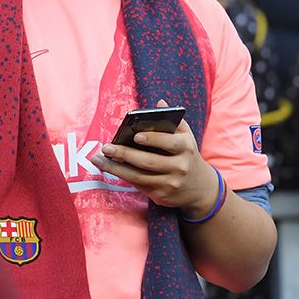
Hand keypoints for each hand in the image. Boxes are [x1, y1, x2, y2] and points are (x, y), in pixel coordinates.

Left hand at [89, 100, 219, 218]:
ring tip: (98, 159)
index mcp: (186, 148)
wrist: (200, 187)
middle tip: (106, 147)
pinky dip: (122, 176)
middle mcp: (179, 167)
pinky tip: (109, 168)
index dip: (153, 139)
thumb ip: (173, 120)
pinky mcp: (161, 196)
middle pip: (148, 161)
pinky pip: (138, 185)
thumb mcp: (186, 137)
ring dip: (115, 169)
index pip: (169, 142)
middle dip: (125, 154)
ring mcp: (170, 183)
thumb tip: (160, 102)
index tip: (135, 135)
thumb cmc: (186, 155)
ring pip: (139, 177)